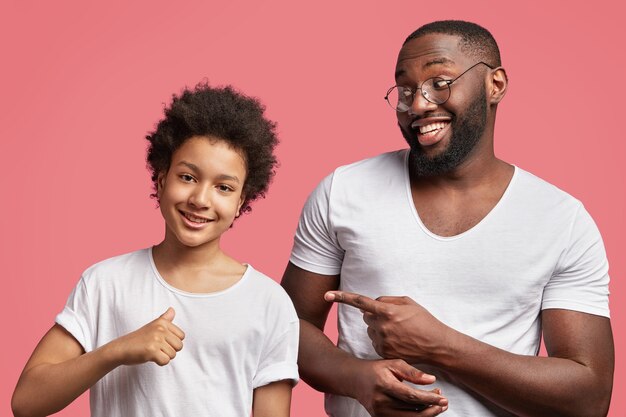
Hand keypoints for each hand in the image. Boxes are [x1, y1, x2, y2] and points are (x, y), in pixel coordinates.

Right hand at [110, 307, 184, 365]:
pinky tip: (151, 358)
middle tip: (157, 349)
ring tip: (153, 352)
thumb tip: (172, 310)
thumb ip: (164, 319)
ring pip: (173, 354)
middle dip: (170, 350)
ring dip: (164, 357)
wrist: (120, 348)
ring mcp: (156, 339)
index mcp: (162, 322)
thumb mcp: (152, 326)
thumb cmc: (138, 339)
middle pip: (179, 346)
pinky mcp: (152, 351)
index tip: (162, 342)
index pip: (182, 336)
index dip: (173, 342)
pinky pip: (166, 361)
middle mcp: (160, 329)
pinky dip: (160, 362)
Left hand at [325, 291, 450, 363]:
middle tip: (392, 318)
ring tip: (399, 331)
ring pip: (371, 330)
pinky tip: (399, 341)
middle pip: (366, 316)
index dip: (342, 297)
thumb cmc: (424, 321)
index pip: (360, 302)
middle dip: (374, 315)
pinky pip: (376, 342)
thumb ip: (387, 300)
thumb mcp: (409, 303)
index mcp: (388, 311)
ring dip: (379, 328)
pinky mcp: (383, 352)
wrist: (437, 346)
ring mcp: (382, 341)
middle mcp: (382, 326)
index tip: (327, 295)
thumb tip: (371, 303)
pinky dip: (383, 340)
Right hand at [349, 358, 447, 415]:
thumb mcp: (394, 364)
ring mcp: (380, 413)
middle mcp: (381, 401)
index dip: (429, 399)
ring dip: (427, 415)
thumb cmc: (377, 370)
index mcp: (384, 384)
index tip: (442, 397)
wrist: (356, 380)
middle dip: (432, 408)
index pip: (410, 396)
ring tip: (438, 407)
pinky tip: (425, 410)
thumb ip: (412, 372)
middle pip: (412, 410)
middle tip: (444, 402)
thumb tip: (432, 380)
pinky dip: (416, 416)